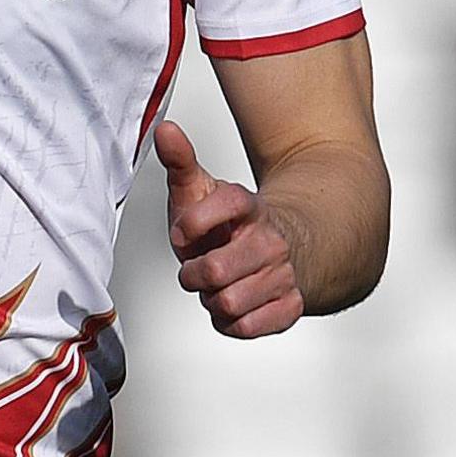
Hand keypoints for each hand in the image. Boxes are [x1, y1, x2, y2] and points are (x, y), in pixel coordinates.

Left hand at [153, 120, 303, 338]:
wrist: (279, 249)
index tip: (182, 232)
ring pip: (228, 303)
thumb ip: (180, 162)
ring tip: (217, 286)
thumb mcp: (200, 190)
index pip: (227, 204)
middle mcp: (271, 240)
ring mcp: (283, 274)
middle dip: (194, 274)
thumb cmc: (228, 225)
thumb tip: (165, 130)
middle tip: (197, 268)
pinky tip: (232, 304)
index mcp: (248, 207)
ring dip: (212, 300)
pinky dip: (230, 322)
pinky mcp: (290, 306)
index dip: (193, 222)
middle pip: (216, 271)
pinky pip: (247, 327)